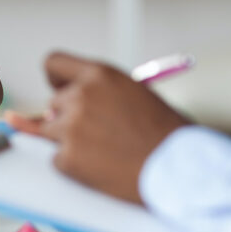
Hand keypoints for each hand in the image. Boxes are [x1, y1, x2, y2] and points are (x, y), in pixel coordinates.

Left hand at [5, 51, 188, 204]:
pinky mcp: (68, 157)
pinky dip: (73, 165)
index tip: (59, 88)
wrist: (179, 168)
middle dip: (70, 117)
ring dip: (70, 141)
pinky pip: (57, 159)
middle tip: (99, 133)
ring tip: (105, 151)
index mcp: (99, 75)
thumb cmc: (166, 134)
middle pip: (54, 103)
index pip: (54, 62)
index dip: (56, 78)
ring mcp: (71, 127)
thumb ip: (100, 92)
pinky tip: (102, 167)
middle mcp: (81, 96)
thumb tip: (68, 104)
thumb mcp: (133, 93)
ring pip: (51, 132)